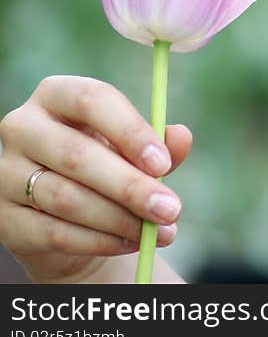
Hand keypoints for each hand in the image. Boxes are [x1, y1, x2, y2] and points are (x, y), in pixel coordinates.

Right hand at [0, 75, 191, 282]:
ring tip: (160, 232)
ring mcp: (5, 172)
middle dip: (131, 186)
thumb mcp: (138, 150)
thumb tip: (181, 136)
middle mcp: (22, 126)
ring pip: (67, 198)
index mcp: (57, 94)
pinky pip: (54, 232)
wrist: (74, 216)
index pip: (92, 100)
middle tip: (171, 209)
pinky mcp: (4, 217)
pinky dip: (99, 241)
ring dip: (120, 219)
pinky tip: (132, 242)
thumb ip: (161, 143)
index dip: (130, 132)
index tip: (164, 164)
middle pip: (77, 155)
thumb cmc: (111, 166)